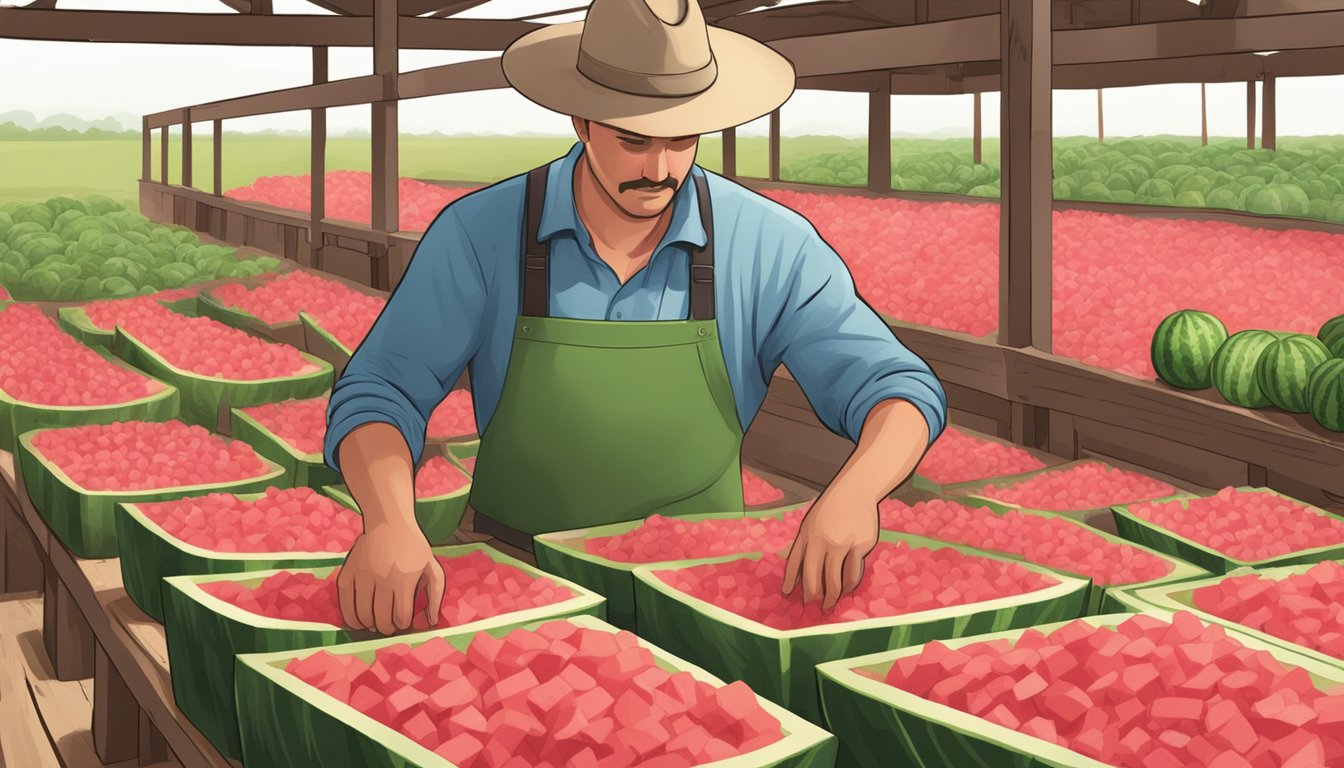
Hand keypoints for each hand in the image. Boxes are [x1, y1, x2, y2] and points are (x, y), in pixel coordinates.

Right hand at [337, 522, 444, 634]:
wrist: (389, 522)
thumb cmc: (414, 547)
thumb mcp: (432, 567)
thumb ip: (435, 596)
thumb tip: (431, 621)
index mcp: (404, 580)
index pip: (401, 617)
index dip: (403, 625)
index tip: (403, 622)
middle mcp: (382, 579)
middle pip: (381, 619)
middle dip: (386, 628)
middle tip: (389, 627)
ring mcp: (363, 576)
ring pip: (362, 614)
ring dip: (369, 625)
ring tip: (375, 624)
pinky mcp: (348, 573)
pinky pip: (345, 603)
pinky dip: (350, 617)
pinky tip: (357, 621)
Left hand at [781, 487, 878, 610]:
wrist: (856, 490)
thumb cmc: (832, 507)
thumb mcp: (811, 522)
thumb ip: (807, 544)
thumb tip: (801, 573)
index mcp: (806, 534)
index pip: (794, 563)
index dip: (790, 581)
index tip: (787, 595)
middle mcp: (822, 541)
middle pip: (813, 577)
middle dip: (811, 596)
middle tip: (812, 607)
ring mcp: (842, 544)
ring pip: (833, 580)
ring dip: (831, 597)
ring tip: (829, 605)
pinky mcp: (860, 546)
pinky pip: (853, 573)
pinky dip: (849, 586)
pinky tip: (847, 591)